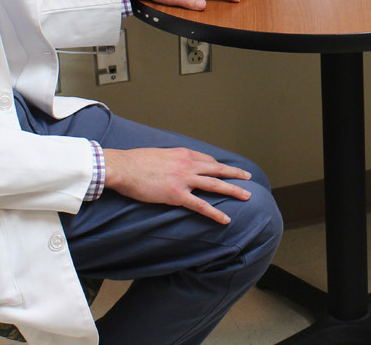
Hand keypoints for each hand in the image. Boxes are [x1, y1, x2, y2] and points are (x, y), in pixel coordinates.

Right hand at [103, 146, 251, 223]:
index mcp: (182, 153)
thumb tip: (171, 166)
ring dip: (233, 190)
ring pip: (215, 184)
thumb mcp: (157, 154)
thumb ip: (169, 159)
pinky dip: (215, 212)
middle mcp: (187, 163)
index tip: (223, 170)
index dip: (217, 166)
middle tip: (248, 177)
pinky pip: (201, 205)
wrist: (122, 167)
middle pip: (217, 168)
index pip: (206, 159)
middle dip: (234, 173)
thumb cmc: (134, 162)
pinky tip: (225, 219)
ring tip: (247, 196)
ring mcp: (184, 179)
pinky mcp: (177, 194)